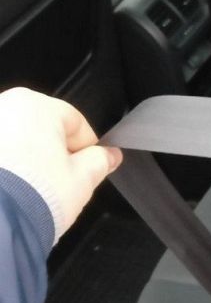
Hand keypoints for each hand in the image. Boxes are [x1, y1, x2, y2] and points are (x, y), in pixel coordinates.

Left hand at [0, 88, 122, 241]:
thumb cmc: (32, 196)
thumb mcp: (83, 179)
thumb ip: (101, 161)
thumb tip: (109, 156)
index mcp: (36, 106)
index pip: (76, 123)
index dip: (88, 149)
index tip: (91, 168)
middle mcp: (4, 107)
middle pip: (45, 130)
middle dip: (56, 155)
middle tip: (63, 183)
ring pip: (19, 142)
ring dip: (30, 162)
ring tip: (36, 191)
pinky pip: (1, 155)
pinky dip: (8, 169)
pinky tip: (14, 190)